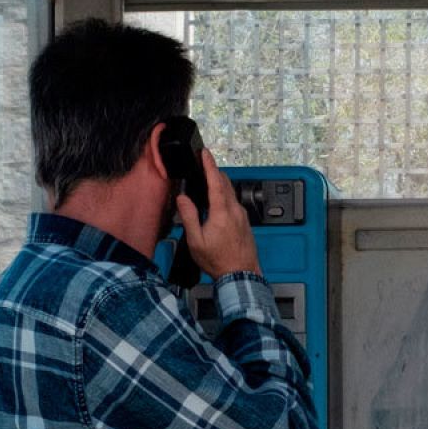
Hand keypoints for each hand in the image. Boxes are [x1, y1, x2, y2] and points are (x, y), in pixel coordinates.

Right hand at [175, 149, 260, 278]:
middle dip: (214, 171)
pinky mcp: (245, 222)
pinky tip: (217, 203)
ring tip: (208, 181)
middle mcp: (235, 210)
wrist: (241, 275)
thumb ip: (189, 217)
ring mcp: (242, 216)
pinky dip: (225, 196)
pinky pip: (234, 202)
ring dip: (220, 184)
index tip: (205, 153)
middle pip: (225, 183)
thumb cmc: (218, 261)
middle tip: (203, 164)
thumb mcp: (196, 241)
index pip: (216, 182)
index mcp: (222, 212)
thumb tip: (182, 198)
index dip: (209, 165)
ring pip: (231, 192)